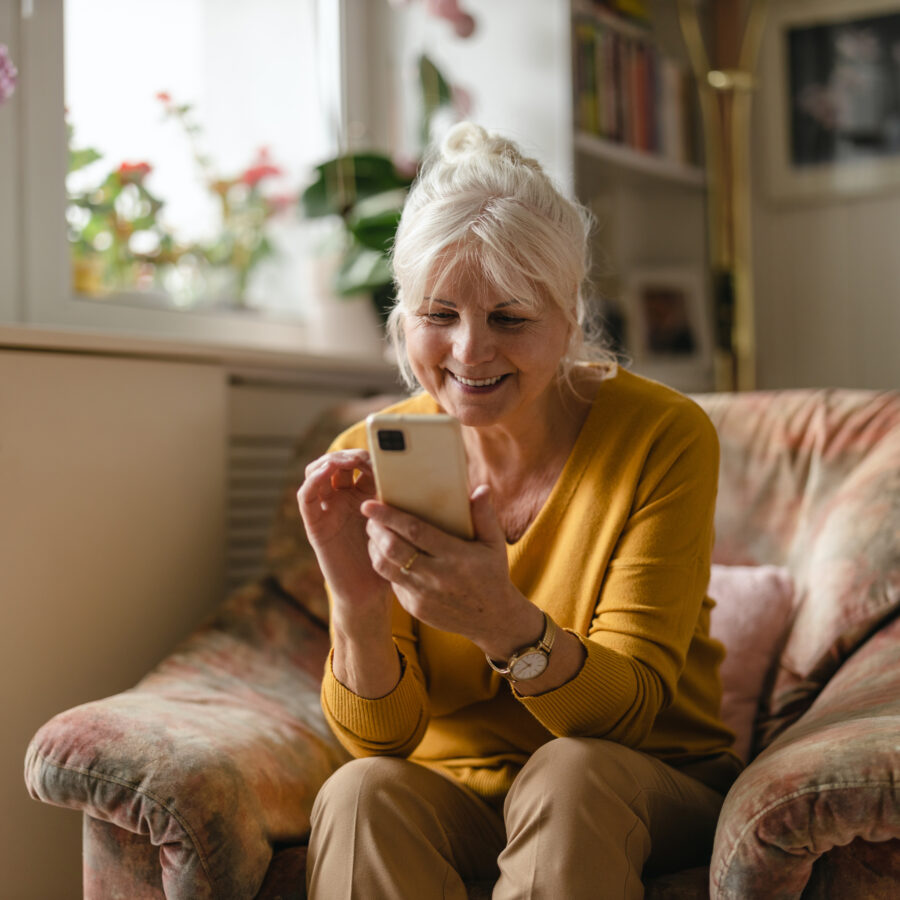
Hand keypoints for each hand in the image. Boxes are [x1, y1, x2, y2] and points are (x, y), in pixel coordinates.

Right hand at [297, 449, 391, 624]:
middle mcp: (340, 499)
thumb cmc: (389, 558)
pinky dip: (312, 480)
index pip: (357, 462)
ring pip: (316, 473)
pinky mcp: (315, 525)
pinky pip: (306, 497)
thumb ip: (405, 499)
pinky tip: (326, 472)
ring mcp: (326, 510)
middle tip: (364, 456)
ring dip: (329, 461)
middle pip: (335, 462)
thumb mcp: (399, 521)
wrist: (370, 593)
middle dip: (348, 454)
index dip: (367, 455)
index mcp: (361, 494)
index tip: (384, 456)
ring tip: (346, 460)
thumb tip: (431, 475)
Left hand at [361, 485, 540, 655]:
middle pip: (393, 549)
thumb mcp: (494, 544)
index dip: (390, 517)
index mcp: (456, 556)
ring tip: (374, 533)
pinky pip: (392, 583)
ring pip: (385, 568)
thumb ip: (485, 516)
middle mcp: (437, 576)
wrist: (491, 619)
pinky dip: (386, 565)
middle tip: (369, 515)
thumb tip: (480, 489)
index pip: (416, 532)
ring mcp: (423, 595)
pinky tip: (387, 553)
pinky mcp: (414, 607)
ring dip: (374, 548)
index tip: (370, 504)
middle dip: (375, 529)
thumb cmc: (492, 574)